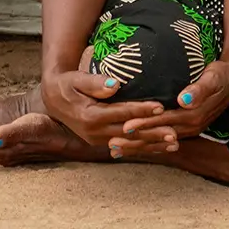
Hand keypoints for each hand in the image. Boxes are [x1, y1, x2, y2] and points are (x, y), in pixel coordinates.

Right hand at [39, 71, 163, 148]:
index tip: (160, 106)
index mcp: (90, 116)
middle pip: (129, 133)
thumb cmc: (68, 85)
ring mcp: (98, 139)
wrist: (54, 100)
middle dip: (152, 133)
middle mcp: (94, 132)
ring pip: (130, 143)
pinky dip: (145, 147)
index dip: (141, 110)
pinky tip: (163, 148)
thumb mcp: (77, 79)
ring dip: (152, 144)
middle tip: (174, 132)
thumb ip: (95, 82)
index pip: (121, 113)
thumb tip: (115, 84)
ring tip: (174, 143)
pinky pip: (127, 147)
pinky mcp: (102, 142)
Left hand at [112, 57, 228, 155]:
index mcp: (195, 115)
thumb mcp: (214, 77)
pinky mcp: (186, 127)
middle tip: (112, 142)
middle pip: (159, 135)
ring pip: (159, 139)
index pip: (165, 122)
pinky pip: (163, 137)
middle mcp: (192, 126)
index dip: (145, 124)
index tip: (125, 125)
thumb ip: (200, 89)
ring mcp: (190, 129)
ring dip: (138, 145)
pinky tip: (131, 145)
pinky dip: (147, 142)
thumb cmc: (222, 74)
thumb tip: (185, 100)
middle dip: (136, 139)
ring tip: (115, 148)